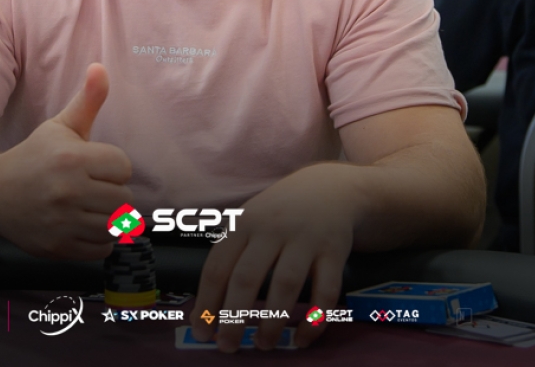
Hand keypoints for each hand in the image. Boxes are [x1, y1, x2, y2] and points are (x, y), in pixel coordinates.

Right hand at [0, 63, 132, 259]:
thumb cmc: (34, 157)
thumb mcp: (60, 126)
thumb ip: (87, 100)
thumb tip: (101, 67)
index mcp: (72, 159)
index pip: (123, 167)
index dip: (113, 167)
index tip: (96, 167)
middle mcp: (68, 191)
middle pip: (124, 198)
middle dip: (112, 192)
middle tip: (92, 188)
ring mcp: (63, 222)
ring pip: (115, 225)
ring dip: (108, 217)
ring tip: (91, 207)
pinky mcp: (59, 247)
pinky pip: (102, 248)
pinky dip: (99, 239)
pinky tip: (84, 225)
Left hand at [191, 163, 358, 351]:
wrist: (330, 188)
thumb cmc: (279, 213)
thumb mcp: (249, 219)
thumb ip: (229, 254)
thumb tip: (204, 306)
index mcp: (243, 224)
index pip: (217, 267)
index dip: (206, 303)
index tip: (201, 332)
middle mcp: (271, 230)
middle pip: (247, 278)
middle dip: (233, 317)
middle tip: (228, 346)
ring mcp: (304, 240)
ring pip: (285, 285)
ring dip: (272, 321)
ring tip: (263, 345)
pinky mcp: (334, 251)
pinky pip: (325, 291)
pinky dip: (314, 320)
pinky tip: (302, 339)